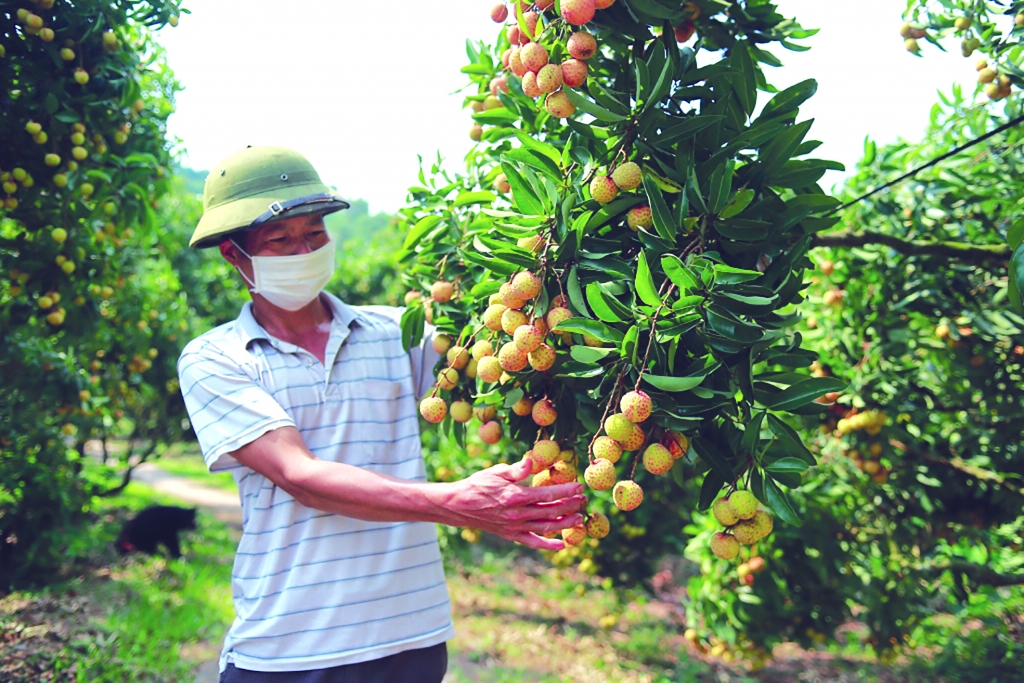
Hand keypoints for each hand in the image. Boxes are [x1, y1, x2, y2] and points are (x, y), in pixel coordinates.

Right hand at [442, 457, 586, 550]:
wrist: (459, 505)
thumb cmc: (479, 484)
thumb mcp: (496, 471)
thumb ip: (517, 469)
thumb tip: (531, 461)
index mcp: (516, 496)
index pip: (548, 494)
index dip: (566, 491)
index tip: (579, 487)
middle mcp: (518, 514)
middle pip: (551, 511)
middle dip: (571, 505)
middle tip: (584, 500)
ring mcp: (515, 527)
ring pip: (546, 527)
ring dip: (565, 523)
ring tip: (580, 517)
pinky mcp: (511, 535)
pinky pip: (533, 542)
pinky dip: (548, 545)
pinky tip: (562, 545)